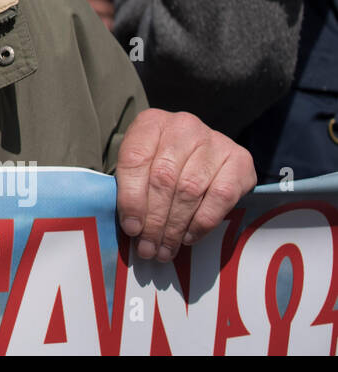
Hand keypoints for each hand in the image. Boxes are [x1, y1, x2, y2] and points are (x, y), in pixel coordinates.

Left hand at [115, 109, 256, 262]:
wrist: (204, 151)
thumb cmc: (163, 161)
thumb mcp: (141, 166)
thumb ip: (131, 187)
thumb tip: (133, 227)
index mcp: (151, 123)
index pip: (135, 160)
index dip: (130, 197)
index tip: (131, 228)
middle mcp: (183, 126)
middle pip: (163, 179)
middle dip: (154, 220)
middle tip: (148, 248)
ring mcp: (214, 140)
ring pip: (189, 190)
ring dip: (175, 227)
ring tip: (165, 249)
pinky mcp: (240, 160)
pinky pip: (220, 197)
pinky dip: (202, 222)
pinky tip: (189, 236)